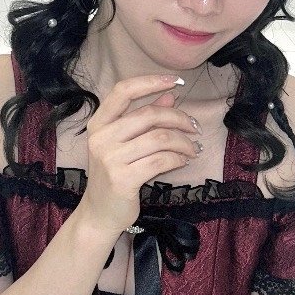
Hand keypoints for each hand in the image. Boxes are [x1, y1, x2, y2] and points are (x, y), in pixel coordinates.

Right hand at [77, 73, 201, 232]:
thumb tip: (170, 95)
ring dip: (184, 143)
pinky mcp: (122, 178)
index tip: (175, 80)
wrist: (99, 214)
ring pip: (160, 139)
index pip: (123, 91)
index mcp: (99, 124)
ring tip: (193, 149)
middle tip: (195, 128)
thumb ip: (145, 118)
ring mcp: (110, 158)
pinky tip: (183, 162)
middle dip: (179, 119)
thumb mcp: (125, 144)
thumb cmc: (115, 175)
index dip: (151, 82)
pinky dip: (178, 159)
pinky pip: (161, 161)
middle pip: (149, 115)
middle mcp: (101, 138)